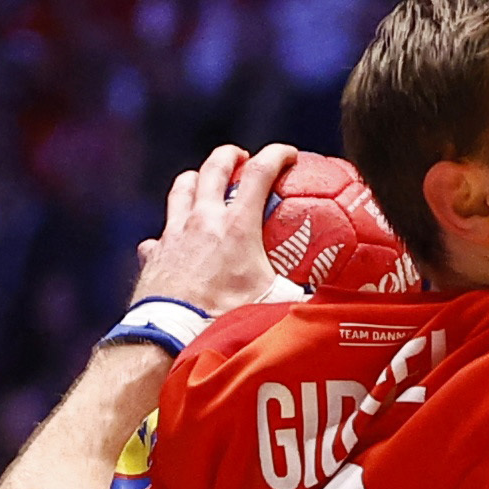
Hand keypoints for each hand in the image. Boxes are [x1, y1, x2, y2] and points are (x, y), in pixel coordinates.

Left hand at [137, 142, 302, 318]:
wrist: (175, 334)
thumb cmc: (226, 318)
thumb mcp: (272, 305)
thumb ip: (302, 297)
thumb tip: (332, 301)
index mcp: (237, 225)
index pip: (260, 173)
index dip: (277, 155)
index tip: (288, 154)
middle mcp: (203, 219)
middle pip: (214, 168)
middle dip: (230, 156)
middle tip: (241, 157)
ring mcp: (175, 233)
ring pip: (182, 188)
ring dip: (195, 179)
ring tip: (204, 183)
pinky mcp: (156, 253)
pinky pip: (160, 235)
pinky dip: (168, 234)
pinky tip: (171, 242)